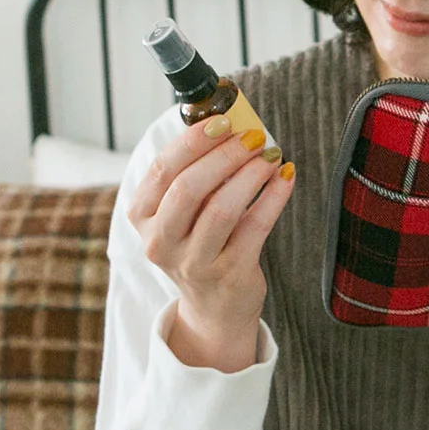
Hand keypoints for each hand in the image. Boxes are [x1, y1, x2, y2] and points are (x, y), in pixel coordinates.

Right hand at [128, 116, 295, 372]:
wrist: (214, 307)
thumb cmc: (201, 242)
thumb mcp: (183, 212)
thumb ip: (195, 172)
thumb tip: (231, 126)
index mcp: (143, 217)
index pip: (162, 169)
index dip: (193, 141)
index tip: (223, 121)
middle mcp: (160, 242)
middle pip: (189, 188)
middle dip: (225, 155)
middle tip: (253, 137)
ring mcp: (194, 262)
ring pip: (222, 208)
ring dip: (251, 174)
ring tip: (270, 155)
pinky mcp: (229, 274)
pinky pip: (255, 227)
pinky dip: (274, 196)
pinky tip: (285, 176)